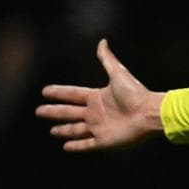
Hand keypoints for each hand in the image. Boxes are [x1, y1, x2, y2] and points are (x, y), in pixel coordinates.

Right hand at [35, 38, 164, 150]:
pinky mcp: (104, 141)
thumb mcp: (118, 74)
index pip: (72, 94)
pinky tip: (66, 147)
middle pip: (69, 112)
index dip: (59, 93)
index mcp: (97, 97)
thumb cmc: (136, 94)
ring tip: (52, 131)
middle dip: (54, 112)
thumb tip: (102, 41)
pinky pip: (87, 144)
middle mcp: (96, 112)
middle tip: (39, 111)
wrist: (149, 113)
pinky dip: (76, 146)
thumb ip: (108, 59)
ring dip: (64, 130)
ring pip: (76, 129)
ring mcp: (100, 127)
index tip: (45, 91)